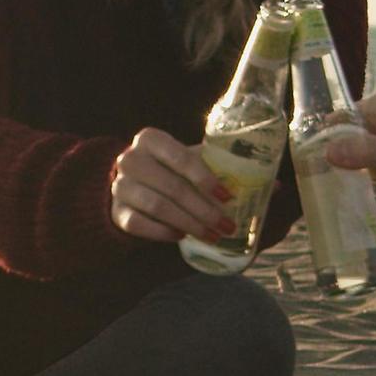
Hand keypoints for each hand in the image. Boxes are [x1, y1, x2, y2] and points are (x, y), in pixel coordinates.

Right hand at [108, 127, 237, 242]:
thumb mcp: (185, 159)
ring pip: (158, 207)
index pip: (181, 158)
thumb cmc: (167, 169)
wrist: (130, 183)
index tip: (228, 197)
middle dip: (203, 209)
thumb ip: (211, 165)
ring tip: (210, 236)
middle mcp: (130, 159)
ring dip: (189, 224)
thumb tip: (259, 182)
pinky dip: (163, 232)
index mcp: (150, 139)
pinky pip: (140, 225)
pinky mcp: (116, 211)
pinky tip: (181, 236)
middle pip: (172, 187)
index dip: (206, 178)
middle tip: (226, 225)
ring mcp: (120, 186)